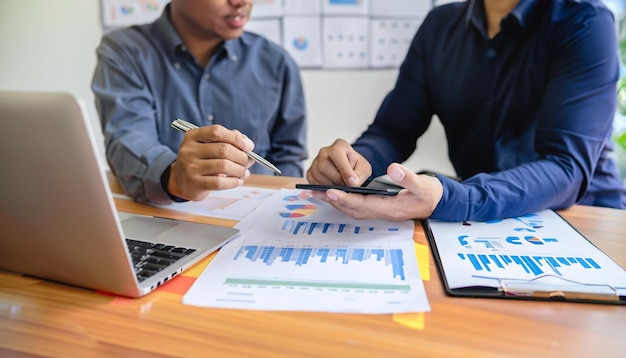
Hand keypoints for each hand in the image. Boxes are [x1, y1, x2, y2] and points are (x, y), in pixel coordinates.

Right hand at [167, 124, 253, 200]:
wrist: (181, 180)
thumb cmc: (201, 160)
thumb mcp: (208, 145)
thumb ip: (227, 140)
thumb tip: (247, 144)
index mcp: (192, 136)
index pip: (217, 132)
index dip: (236, 138)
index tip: (249, 146)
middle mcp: (189, 150)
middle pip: (223, 149)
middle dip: (241, 156)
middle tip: (248, 161)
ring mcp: (190, 167)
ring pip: (224, 166)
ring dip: (240, 170)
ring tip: (244, 172)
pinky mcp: (195, 184)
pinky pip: (220, 182)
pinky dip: (234, 182)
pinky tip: (238, 181)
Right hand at [306, 139, 371, 186]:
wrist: (349, 169)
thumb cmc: (356, 167)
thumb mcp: (364, 169)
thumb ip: (360, 175)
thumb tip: (353, 182)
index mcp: (339, 146)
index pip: (337, 154)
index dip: (344, 170)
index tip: (352, 182)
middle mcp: (325, 151)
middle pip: (324, 166)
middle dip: (337, 180)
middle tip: (347, 187)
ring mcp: (316, 161)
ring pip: (318, 175)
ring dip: (330, 185)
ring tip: (341, 187)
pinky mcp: (311, 172)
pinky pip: (313, 182)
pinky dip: (323, 188)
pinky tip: (332, 187)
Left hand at [315, 163, 443, 220]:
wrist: (436, 203)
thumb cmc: (429, 194)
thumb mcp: (422, 184)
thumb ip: (408, 178)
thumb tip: (392, 168)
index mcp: (390, 207)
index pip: (363, 204)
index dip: (346, 198)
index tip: (331, 191)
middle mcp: (382, 212)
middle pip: (352, 209)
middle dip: (334, 201)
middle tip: (316, 192)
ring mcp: (379, 211)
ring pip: (353, 209)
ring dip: (336, 202)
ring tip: (319, 192)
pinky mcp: (378, 207)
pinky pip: (356, 206)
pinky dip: (343, 201)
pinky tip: (334, 193)